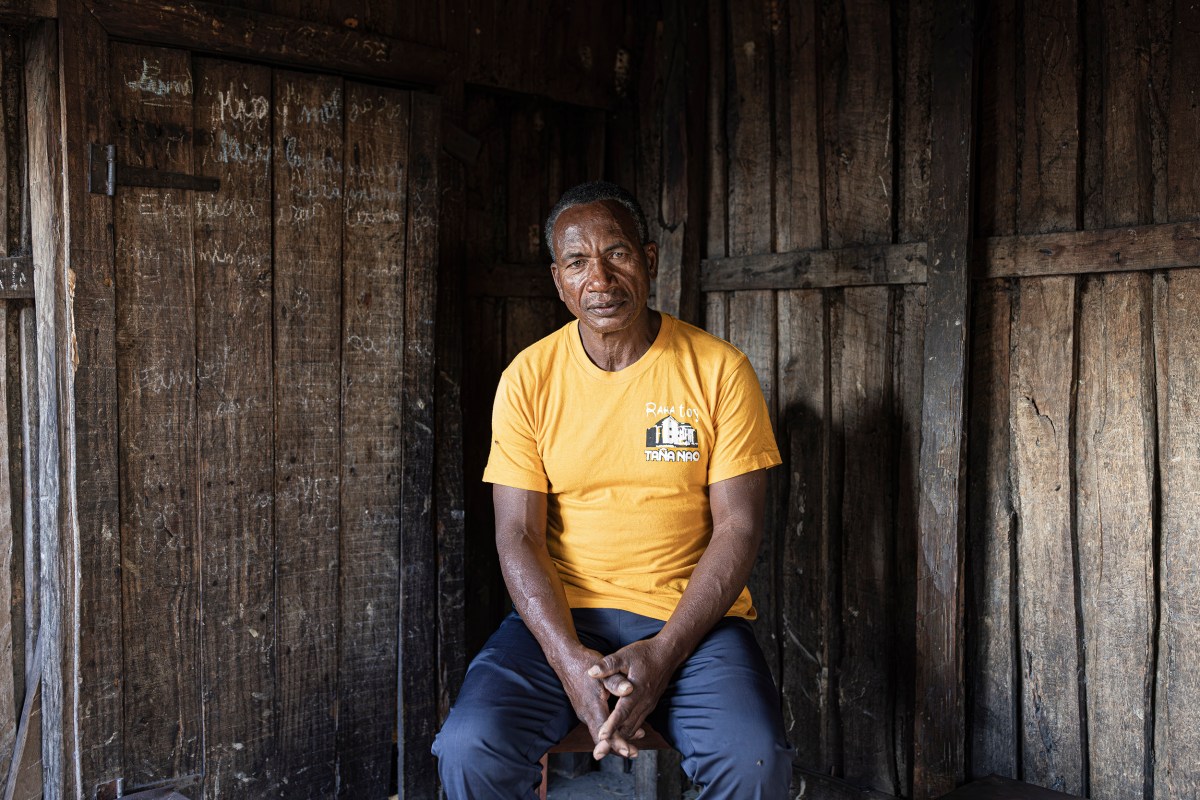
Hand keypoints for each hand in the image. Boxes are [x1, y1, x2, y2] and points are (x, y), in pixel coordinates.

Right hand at [552, 646, 641, 758]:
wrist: (565, 659)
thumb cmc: (585, 663)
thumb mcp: (603, 670)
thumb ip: (616, 682)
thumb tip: (629, 689)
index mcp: (592, 707)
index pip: (604, 733)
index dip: (617, 743)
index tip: (629, 751)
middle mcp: (586, 714)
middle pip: (601, 739)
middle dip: (617, 746)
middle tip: (634, 753)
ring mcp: (584, 712)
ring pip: (598, 732)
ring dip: (614, 739)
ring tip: (633, 743)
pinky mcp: (584, 709)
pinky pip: (596, 724)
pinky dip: (609, 729)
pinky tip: (621, 726)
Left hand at [587, 637, 681, 758]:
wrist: (667, 654)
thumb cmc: (645, 653)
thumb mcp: (624, 655)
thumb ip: (608, 665)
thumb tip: (591, 672)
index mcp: (637, 691)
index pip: (622, 712)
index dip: (611, 725)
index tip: (601, 736)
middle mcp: (644, 702)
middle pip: (628, 726)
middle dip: (614, 740)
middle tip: (599, 751)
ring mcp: (648, 705)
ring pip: (633, 727)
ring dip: (621, 738)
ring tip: (606, 749)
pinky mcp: (649, 705)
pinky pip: (638, 723)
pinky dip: (628, 731)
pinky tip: (619, 736)